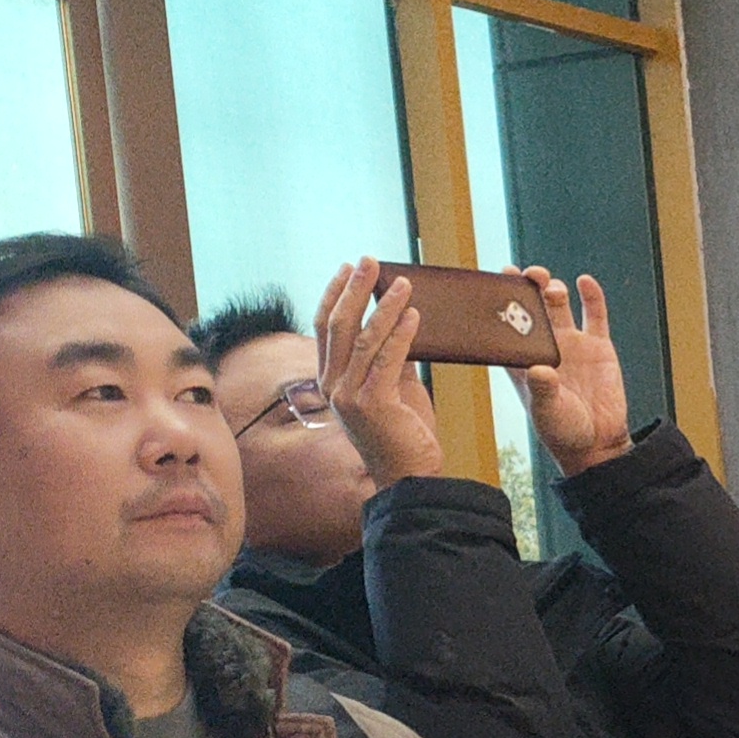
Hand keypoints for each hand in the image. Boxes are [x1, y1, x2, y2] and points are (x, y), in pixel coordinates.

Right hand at [318, 262, 443, 484]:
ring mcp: (349, 396)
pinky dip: (401, 334)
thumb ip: (388, 358)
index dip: (335, 294)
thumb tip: (400, 323)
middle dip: (354, 289)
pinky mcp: (372, 404)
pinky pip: (387, 360)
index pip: (325, 327)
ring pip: (363, 339)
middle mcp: (333, 386)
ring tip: (403, 284)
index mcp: (330, 380)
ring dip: (384, 307)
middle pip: (337, 325)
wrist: (410, 476)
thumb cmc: (403, 433)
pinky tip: (414, 315)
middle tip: (370, 261)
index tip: (349, 269)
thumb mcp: (392, 388)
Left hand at [519, 271, 634, 474]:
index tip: (496, 282)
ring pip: (559, 305)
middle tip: (527, 276)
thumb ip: (543, 390)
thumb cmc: (563, 432)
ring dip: (553, 289)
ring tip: (551, 285)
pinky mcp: (598, 347)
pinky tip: (585, 281)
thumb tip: (541, 370)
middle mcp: (545, 347)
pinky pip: (595, 315)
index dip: (499, 303)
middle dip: (528, 288)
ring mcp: (572, 344)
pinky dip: (592, 297)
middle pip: (532, 307)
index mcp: (523, 361)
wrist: (598, 444)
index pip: (506, 325)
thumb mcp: (547, 413)